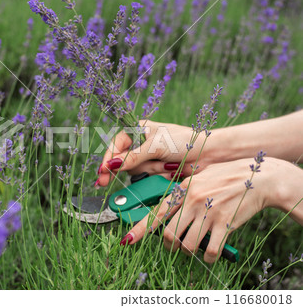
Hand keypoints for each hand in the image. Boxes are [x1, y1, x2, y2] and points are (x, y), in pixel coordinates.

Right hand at [96, 111, 302, 187]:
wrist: (211, 154)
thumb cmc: (185, 141)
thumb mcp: (156, 146)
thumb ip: (132, 157)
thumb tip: (111, 165)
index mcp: (139, 130)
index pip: (116, 145)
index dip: (108, 158)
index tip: (102, 171)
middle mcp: (142, 144)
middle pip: (122, 161)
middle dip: (121, 169)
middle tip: (102, 183)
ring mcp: (150, 159)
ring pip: (135, 172)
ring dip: (147, 172)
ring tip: (165, 166)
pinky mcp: (158, 172)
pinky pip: (147, 179)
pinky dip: (156, 177)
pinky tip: (168, 171)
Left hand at [119, 157, 302, 262]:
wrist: (259, 178)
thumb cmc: (228, 177)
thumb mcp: (201, 176)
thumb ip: (185, 191)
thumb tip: (171, 206)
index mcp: (184, 189)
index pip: (158, 211)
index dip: (141, 229)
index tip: (128, 240)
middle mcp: (193, 201)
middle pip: (169, 234)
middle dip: (169, 244)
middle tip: (175, 245)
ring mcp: (208, 213)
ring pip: (186, 244)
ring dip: (187, 251)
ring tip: (193, 247)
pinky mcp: (225, 224)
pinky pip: (210, 250)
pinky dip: (208, 257)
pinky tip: (211, 253)